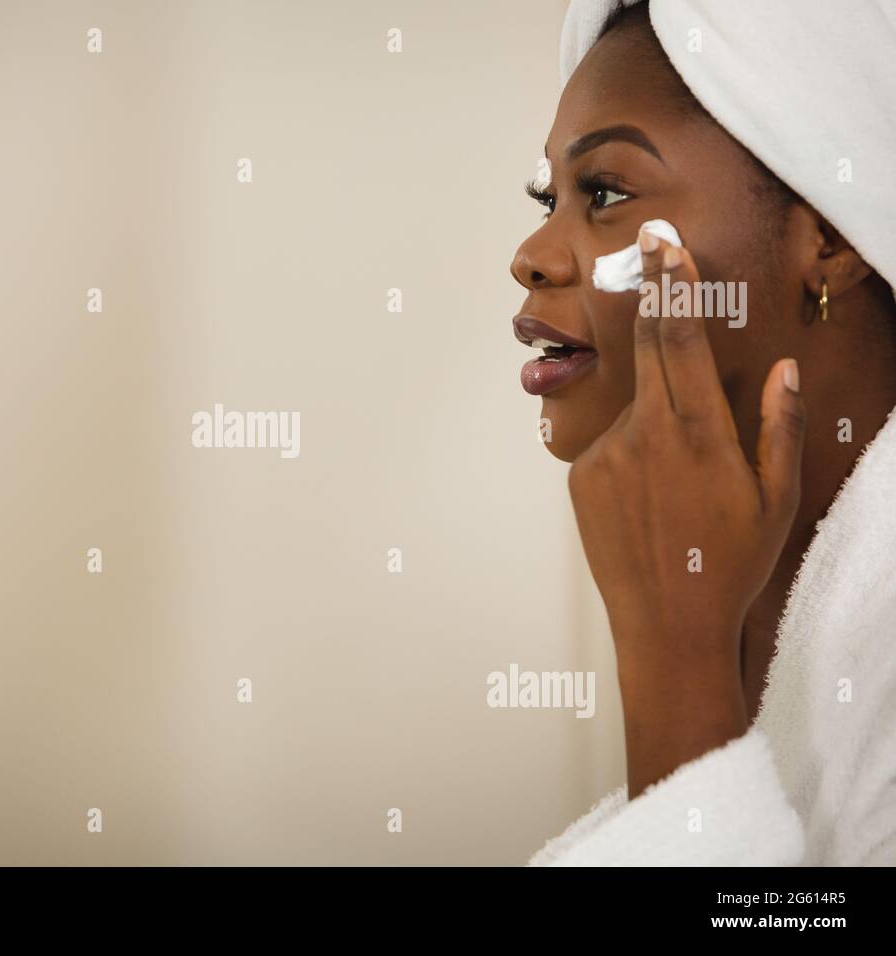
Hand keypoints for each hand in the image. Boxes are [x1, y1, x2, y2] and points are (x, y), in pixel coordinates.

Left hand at [567, 227, 806, 794]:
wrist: (665, 625)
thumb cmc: (731, 565)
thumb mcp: (775, 499)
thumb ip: (777, 426)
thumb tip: (781, 368)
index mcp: (697, 431)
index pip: (682, 339)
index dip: (674, 286)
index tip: (667, 245)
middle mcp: (644, 431)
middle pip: (647, 346)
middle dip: (652, 294)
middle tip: (648, 245)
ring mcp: (604, 452)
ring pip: (635, 409)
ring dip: (658, 422)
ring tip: (678, 491)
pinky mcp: (579, 476)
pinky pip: (611, 447)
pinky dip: (634, 458)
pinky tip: (652, 505)